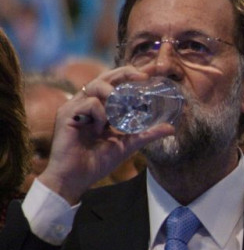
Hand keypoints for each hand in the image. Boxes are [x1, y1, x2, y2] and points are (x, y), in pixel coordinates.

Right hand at [37, 66, 174, 203]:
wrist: (75, 179)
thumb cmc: (97, 161)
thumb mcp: (128, 144)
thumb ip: (147, 134)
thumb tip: (171, 128)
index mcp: (100, 107)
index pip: (116, 83)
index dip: (132, 74)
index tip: (152, 70)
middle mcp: (86, 102)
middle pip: (105, 76)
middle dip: (125, 73)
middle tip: (143, 77)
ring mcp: (75, 107)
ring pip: (96, 85)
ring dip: (112, 95)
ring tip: (118, 113)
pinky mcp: (66, 115)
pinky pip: (89, 104)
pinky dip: (100, 114)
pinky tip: (100, 129)